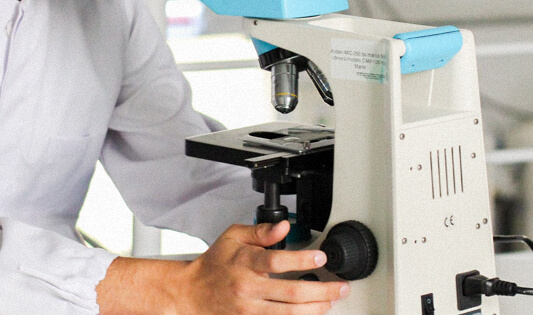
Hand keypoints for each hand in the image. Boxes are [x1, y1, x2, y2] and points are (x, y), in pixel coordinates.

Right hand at [172, 221, 349, 313]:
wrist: (191, 293)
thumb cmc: (214, 263)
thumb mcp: (233, 236)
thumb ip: (261, 231)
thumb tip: (284, 226)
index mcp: (244, 262)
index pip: (277, 261)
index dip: (302, 259)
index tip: (320, 256)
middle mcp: (248, 287)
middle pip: (291, 293)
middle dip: (322, 291)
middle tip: (341, 287)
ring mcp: (250, 309)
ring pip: (289, 313)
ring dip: (316, 309)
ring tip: (331, 301)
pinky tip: (312, 313)